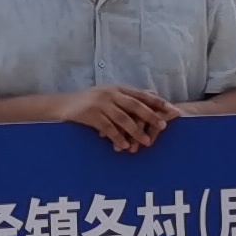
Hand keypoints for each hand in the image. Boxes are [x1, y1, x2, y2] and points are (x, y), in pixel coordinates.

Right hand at [59, 84, 175, 152]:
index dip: (158, 103)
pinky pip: (107, 127)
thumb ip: (128, 96)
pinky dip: (117, 137)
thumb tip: (153, 94)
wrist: (61, 105)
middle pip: (135, 105)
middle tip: (163, 127)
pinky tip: (124, 146)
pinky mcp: (89, 114)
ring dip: (136, 131)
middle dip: (151, 116)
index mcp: (118, 88)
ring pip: (123, 118)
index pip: (142, 95)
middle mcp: (110, 93)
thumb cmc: (88, 102)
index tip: (173, 110)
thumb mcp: (109, 95)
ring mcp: (99, 103)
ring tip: (146, 142)